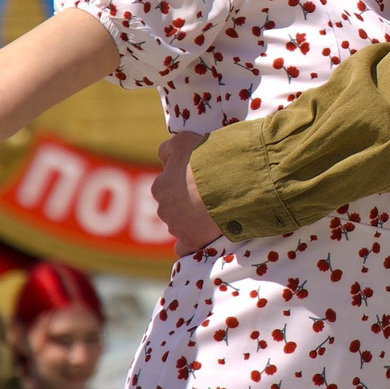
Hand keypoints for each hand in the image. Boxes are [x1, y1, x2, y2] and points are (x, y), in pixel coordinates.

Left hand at [152, 133, 219, 253]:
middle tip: (211, 196)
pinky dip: (192, 244)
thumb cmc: (207, 158)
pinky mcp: (191, 242)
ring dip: (193, 222)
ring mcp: (176, 227)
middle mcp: (163, 208)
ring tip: (216, 213)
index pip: (167, 186)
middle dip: (187, 204)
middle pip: (174, 208)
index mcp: (160, 186)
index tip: (200, 181)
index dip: (184, 184)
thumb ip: (169, 147)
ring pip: (180, 226)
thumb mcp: (185, 140)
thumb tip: (165, 158)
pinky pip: (184, 248)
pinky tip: (204, 238)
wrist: (229, 181)